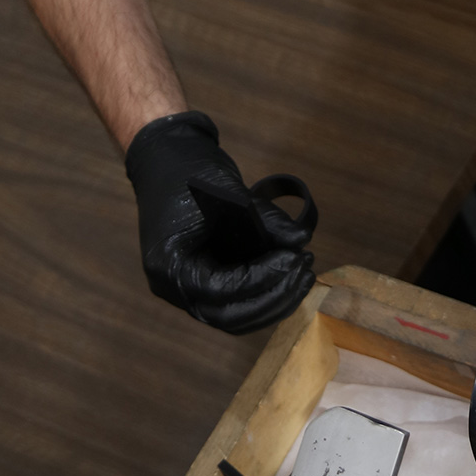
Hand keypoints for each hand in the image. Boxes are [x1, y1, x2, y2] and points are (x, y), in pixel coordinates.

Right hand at [125, 111, 317, 333]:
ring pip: (237, 315)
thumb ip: (265, 219)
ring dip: (275, 300)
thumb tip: (303, 240)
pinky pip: (239, 300)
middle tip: (305, 270)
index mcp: (170, 267)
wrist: (168, 159)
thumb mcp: (229, 192)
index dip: (261, 280)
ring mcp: (190, 288)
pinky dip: (267, 291)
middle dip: (273, 297)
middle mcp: (176, 287)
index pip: (219, 292)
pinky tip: (293, 272)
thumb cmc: (190, 172)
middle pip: (229, 316)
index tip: (293, 259)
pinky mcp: (208, 279)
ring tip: (306, 273)